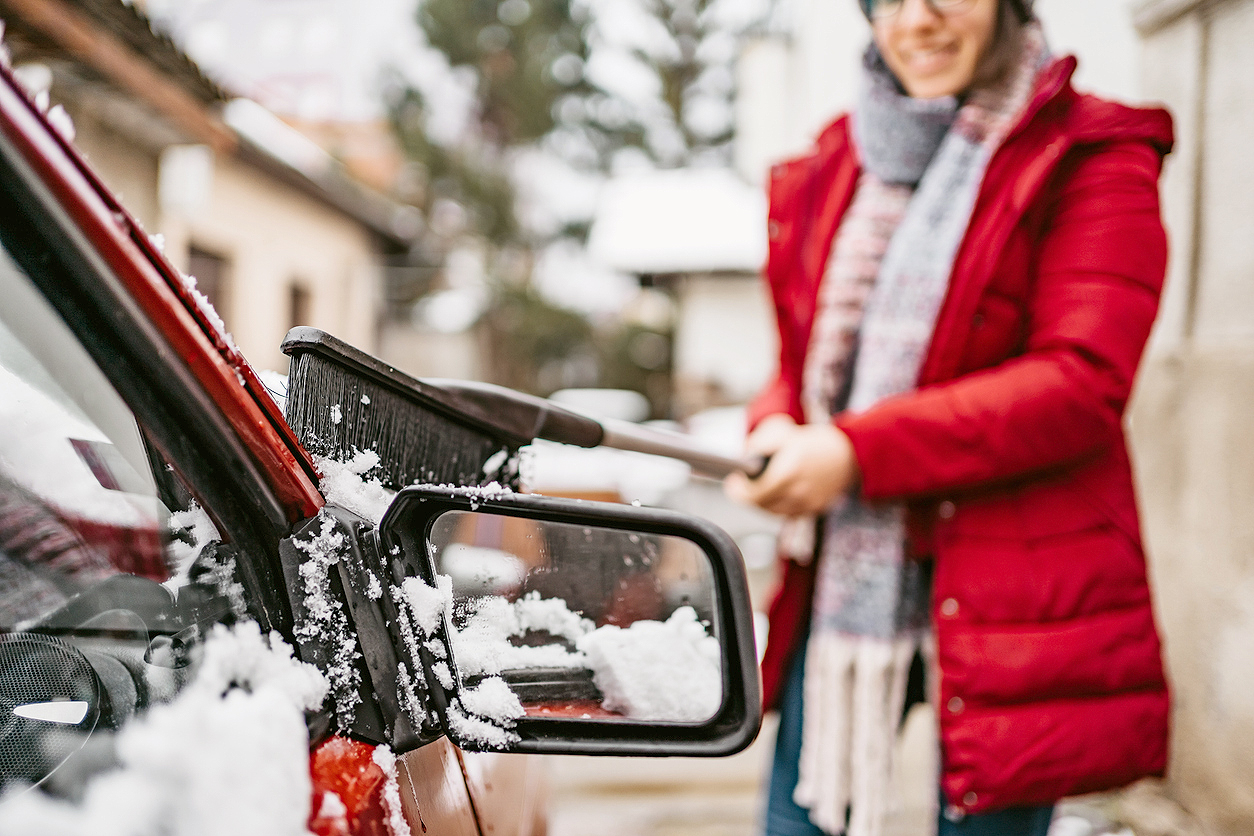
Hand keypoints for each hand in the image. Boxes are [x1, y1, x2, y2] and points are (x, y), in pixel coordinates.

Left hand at [724, 417, 859, 516]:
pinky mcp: (814, 509)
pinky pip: (787, 512)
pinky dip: (777, 505)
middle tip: (739, 487)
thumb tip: (741, 459)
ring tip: (754, 490)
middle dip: (748, 495)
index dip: (739, 491)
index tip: (731, 483)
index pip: (754, 493)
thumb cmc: (811, 441)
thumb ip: (757, 445)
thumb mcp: (781, 432)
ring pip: (773, 511)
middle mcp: (799, 491)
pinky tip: (772, 494)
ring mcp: (808, 504)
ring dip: (761, 501)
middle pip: (762, 504)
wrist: (847, 453)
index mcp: (789, 471)